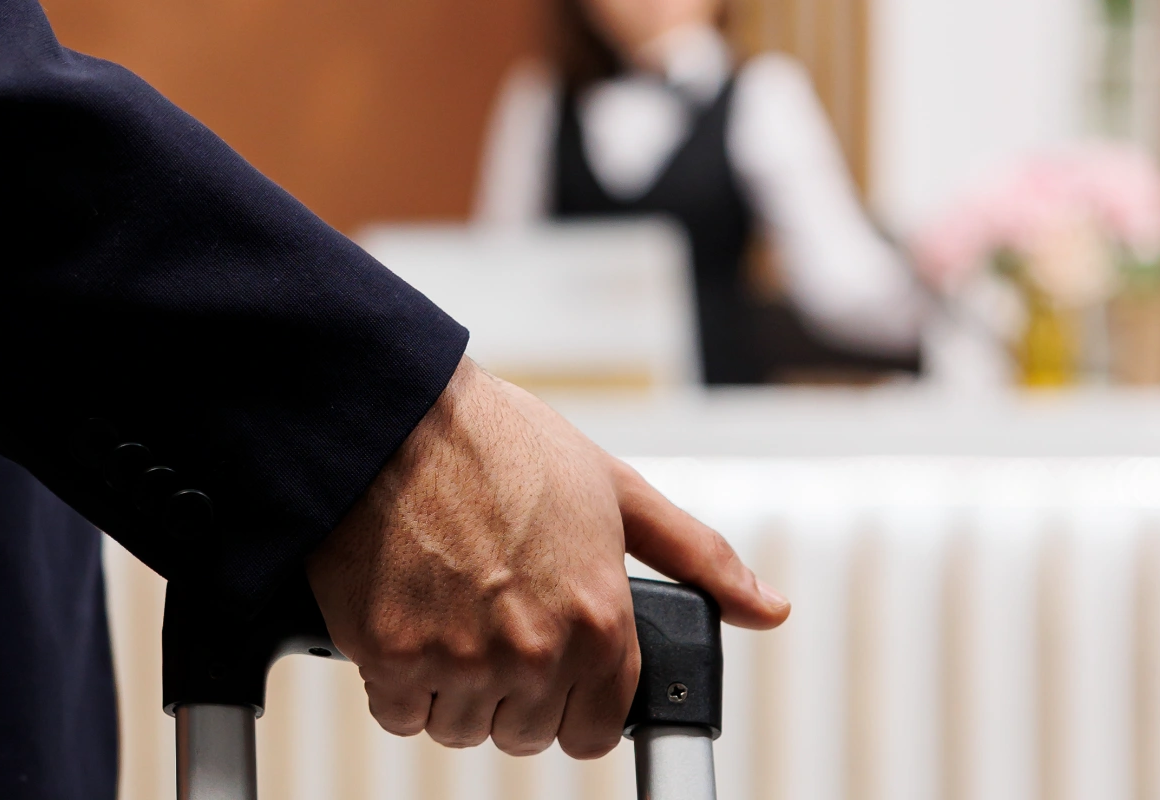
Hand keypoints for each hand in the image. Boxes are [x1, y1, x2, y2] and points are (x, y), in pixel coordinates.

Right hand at [306, 358, 788, 758]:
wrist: (397, 413)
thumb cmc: (502, 442)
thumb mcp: (617, 489)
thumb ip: (697, 557)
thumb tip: (766, 608)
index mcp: (599, 620)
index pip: (596, 730)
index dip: (574, 703)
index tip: (552, 670)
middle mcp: (536, 652)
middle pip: (524, 735)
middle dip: (509, 694)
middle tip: (491, 624)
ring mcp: (462, 660)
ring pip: (460, 730)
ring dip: (451, 690)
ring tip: (447, 612)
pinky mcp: (393, 656)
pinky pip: (398, 714)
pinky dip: (397, 681)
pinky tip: (405, 618)